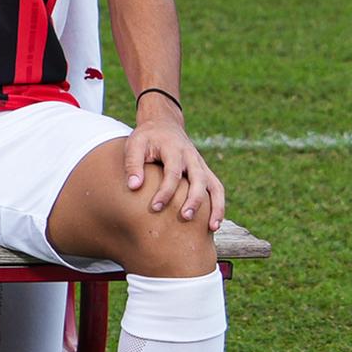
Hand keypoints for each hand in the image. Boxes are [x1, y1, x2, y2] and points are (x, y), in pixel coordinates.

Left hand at [125, 103, 225, 227]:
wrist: (164, 124)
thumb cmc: (146, 138)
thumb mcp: (135, 145)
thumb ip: (132, 164)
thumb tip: (133, 187)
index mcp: (174, 150)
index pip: (173, 173)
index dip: (165, 191)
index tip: (155, 207)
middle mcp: (192, 158)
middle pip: (199, 180)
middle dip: (194, 200)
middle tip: (185, 217)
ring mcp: (201, 165)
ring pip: (214, 186)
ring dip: (215, 206)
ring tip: (211, 227)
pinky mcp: (205, 172)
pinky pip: (217, 189)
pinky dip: (219, 205)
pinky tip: (214, 223)